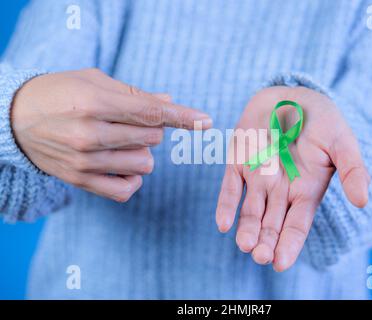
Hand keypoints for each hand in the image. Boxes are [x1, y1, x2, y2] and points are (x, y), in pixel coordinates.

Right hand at [11, 68, 211, 201]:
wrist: (14, 119)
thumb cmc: (59, 93)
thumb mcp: (93, 81)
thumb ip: (134, 94)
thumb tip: (170, 103)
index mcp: (94, 102)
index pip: (150, 112)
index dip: (183, 117)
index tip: (206, 121)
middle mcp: (89, 134)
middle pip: (151, 138)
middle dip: (152, 129)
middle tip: (131, 122)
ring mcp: (84, 161)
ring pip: (144, 164)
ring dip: (142, 153)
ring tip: (123, 143)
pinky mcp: (80, 181)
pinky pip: (126, 190)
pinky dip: (133, 178)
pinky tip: (122, 165)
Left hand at [216, 86, 369, 270]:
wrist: (291, 95)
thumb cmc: (320, 120)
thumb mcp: (341, 142)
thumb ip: (352, 170)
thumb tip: (363, 201)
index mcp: (305, 191)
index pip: (296, 225)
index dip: (289, 245)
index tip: (280, 263)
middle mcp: (280, 191)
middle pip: (272, 224)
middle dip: (266, 242)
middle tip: (260, 257)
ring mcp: (257, 178)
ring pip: (250, 211)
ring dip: (247, 230)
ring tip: (245, 245)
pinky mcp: (238, 163)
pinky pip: (230, 188)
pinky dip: (226, 205)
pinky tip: (223, 223)